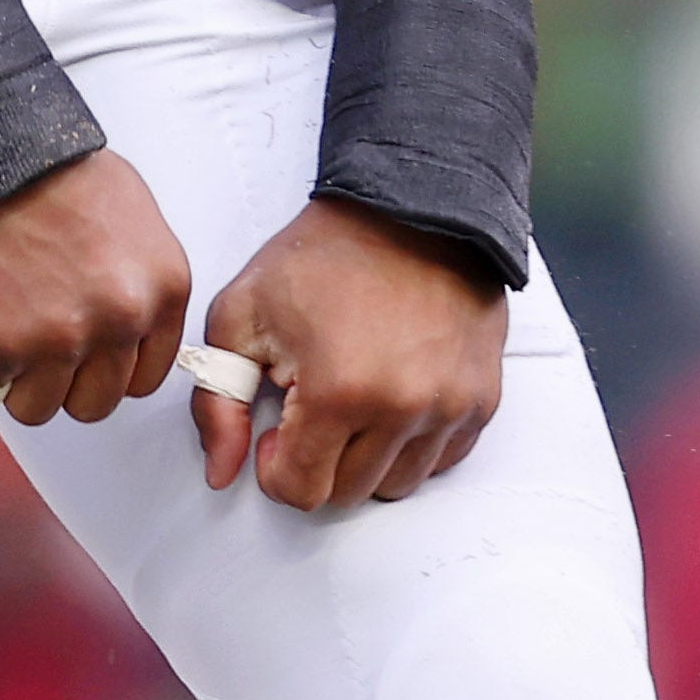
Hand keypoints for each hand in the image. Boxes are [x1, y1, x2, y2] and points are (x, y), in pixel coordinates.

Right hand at [0, 150, 190, 426]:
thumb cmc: (48, 165)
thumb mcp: (130, 218)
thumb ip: (132, 283)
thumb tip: (117, 337)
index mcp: (160, 289)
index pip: (144, 377)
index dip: (103, 367)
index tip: (80, 353)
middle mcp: (118, 320)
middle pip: (95, 402)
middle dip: (60, 379)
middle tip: (30, 337)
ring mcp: (55, 339)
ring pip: (38, 407)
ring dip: (12, 376)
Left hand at [196, 197, 506, 509]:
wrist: (412, 204)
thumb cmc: (326, 255)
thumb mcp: (242, 314)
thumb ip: (217, 402)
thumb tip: (222, 471)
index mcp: (340, 392)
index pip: (301, 491)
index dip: (276, 467)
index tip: (278, 430)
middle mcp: (404, 409)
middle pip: (348, 494)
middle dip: (320, 462)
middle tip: (314, 407)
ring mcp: (450, 406)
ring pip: (397, 484)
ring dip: (368, 457)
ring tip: (355, 398)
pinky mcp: (482, 398)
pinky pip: (442, 460)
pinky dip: (413, 443)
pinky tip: (393, 396)